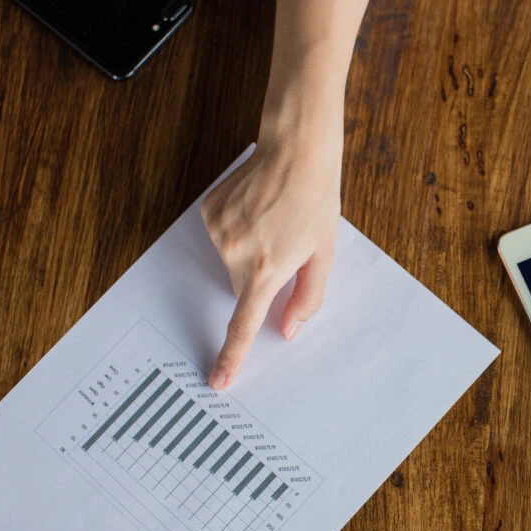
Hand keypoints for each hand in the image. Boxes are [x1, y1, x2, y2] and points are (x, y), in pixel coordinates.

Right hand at [201, 104, 341, 390]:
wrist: (295, 150)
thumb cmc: (316, 200)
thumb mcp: (322, 253)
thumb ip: (307, 296)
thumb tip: (288, 330)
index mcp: (268, 270)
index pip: (245, 324)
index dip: (231, 356)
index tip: (218, 380)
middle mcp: (237, 254)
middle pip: (243, 289)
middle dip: (261, 278)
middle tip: (284, 246)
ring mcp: (219, 232)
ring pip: (231, 262)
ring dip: (250, 251)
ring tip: (272, 220)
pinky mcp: (208, 213)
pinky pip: (221, 237)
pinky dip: (237, 230)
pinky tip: (255, 209)